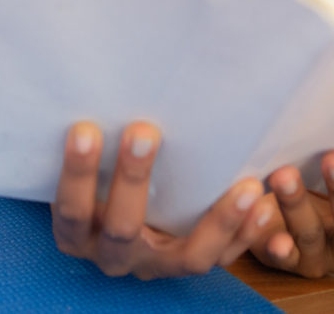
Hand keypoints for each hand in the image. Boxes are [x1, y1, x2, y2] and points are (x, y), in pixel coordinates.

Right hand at [50, 121, 286, 279]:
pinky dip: (246, 232)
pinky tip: (262, 200)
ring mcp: (156, 265)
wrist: (113, 221)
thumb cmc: (95, 177)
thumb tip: (98, 68)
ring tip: (245, 185)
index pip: (71, 210)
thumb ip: (86, 137)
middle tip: (144, 131)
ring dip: (218, 220)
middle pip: (122, 230)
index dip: (77, 174)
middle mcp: (114, 256)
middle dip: (133, 179)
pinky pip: (224, 257)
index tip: (84, 129)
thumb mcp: (85, 165)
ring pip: (188, 256)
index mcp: (77, 234)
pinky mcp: (189, 265)